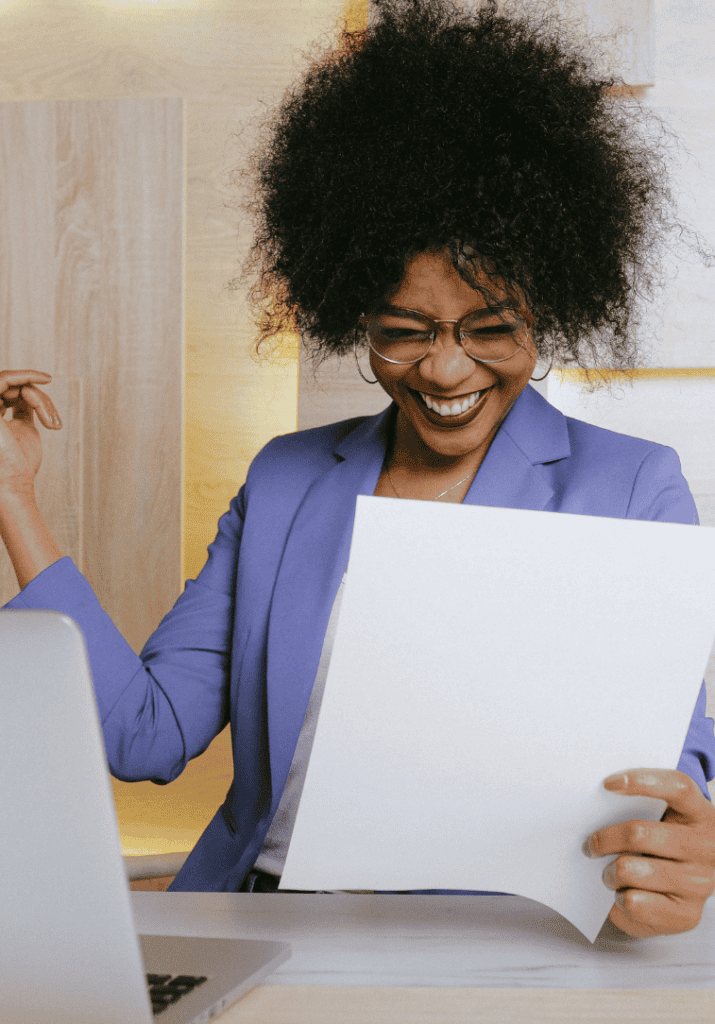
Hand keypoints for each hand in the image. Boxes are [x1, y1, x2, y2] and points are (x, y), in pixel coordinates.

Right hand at [0, 370, 60, 494]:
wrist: (12, 481)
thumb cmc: (20, 464)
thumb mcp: (25, 431)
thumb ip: (25, 412)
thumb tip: (32, 397)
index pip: (12, 396)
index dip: (35, 398)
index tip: (53, 411)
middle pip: (16, 389)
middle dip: (41, 401)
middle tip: (55, 423)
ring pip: (16, 386)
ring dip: (40, 400)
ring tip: (51, 422)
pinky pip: (6, 378)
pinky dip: (27, 375)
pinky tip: (45, 379)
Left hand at [585, 769, 714, 935]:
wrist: (686, 887)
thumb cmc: (663, 843)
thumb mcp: (661, 818)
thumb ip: (639, 805)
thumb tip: (595, 800)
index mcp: (700, 814)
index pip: (679, 787)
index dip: (642, 781)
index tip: (608, 784)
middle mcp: (706, 847)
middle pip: (638, 833)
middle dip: (603, 839)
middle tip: (590, 845)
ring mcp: (699, 883)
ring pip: (629, 869)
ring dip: (609, 872)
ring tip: (610, 873)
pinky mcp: (687, 915)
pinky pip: (634, 902)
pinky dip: (619, 898)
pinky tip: (624, 894)